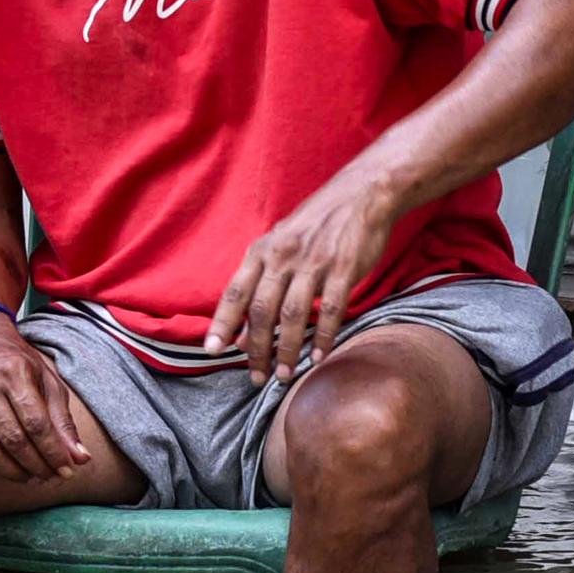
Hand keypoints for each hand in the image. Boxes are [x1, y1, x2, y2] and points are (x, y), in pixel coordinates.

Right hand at [0, 316, 98, 481]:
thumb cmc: (16, 362)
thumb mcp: (47, 381)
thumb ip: (63, 421)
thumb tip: (79, 459)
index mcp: (12, 372)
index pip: (36, 423)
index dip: (53, 452)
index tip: (66, 470)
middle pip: (13, 440)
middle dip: (37, 466)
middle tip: (51, 476)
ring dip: (13, 473)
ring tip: (31, 477)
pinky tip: (4, 468)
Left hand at [211, 172, 402, 380]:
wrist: (361, 195)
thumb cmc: (314, 227)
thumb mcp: (278, 246)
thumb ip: (258, 283)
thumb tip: (239, 330)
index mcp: (261, 252)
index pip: (235, 293)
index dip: (222, 323)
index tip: (212, 351)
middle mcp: (283, 258)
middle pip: (262, 311)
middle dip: (257, 349)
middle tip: (256, 377)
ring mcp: (314, 263)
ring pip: (293, 315)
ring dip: (287, 349)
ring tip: (285, 374)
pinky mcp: (344, 269)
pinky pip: (331, 310)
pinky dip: (323, 336)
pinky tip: (318, 356)